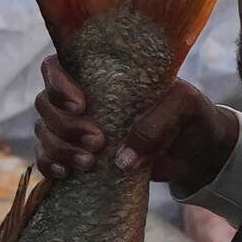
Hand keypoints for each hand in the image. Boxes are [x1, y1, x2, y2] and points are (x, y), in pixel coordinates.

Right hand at [35, 61, 223, 191]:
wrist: (196, 150)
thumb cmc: (188, 115)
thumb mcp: (183, 107)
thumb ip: (156, 126)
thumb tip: (122, 160)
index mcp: (100, 73)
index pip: (57, 67)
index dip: (58, 84)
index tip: (81, 105)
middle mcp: (81, 96)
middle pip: (46, 103)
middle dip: (66, 125)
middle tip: (98, 141)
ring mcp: (75, 127)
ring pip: (44, 131)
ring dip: (60, 148)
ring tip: (89, 163)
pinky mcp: (77, 154)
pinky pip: (46, 157)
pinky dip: (49, 165)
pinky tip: (65, 174)